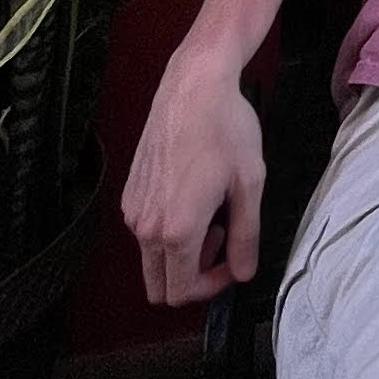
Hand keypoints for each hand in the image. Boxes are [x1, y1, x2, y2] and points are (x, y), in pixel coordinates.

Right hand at [122, 45, 264, 309]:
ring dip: (182, 251)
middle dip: (193, 276)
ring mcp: (132, 210)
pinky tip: (193, 195)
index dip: (213, 286)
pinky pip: (145, 232)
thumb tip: (243, 273)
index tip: (234, 260)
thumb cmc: (225, 130)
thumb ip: (246, 238)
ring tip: (212, 210)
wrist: (193, 87)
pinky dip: (168, 230)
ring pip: (152, 259)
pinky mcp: (129, 194)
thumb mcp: (249, 185)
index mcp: (176, 231)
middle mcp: (145, 227)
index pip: (182, 292)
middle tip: (222, 239)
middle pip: (159, 287)